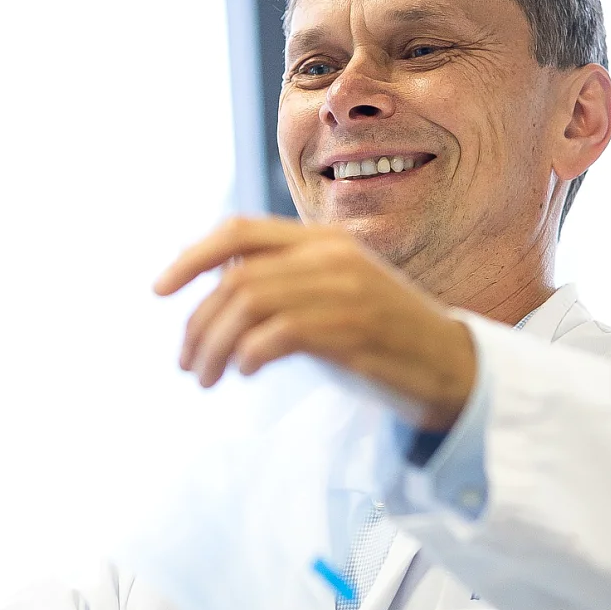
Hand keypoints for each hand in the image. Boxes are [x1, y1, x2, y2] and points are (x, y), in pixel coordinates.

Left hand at [153, 216, 477, 431]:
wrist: (452, 368)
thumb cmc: (381, 337)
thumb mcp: (329, 295)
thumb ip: (282, 283)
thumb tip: (215, 291)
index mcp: (321, 240)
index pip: (239, 232)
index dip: (190, 257)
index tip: (159, 290)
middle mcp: (330, 256)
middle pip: (235, 278)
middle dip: (197, 324)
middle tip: (186, 363)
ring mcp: (345, 290)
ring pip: (249, 305)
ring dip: (214, 346)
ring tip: (204, 378)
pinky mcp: (354, 329)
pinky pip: (281, 333)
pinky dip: (250, 354)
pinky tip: (244, 373)